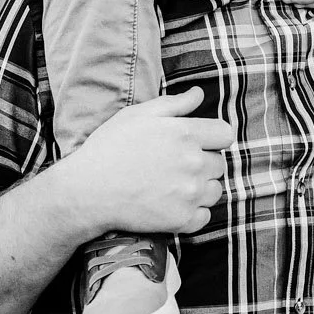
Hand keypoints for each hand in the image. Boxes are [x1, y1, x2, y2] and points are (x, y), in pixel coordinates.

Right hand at [66, 89, 234, 237]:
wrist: (87, 190)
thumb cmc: (109, 148)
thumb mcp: (137, 115)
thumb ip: (174, 103)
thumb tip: (199, 94)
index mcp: (186, 133)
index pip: (225, 134)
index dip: (213, 138)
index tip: (197, 144)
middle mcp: (193, 163)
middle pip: (219, 164)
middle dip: (203, 163)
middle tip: (175, 167)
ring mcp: (189, 193)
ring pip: (215, 191)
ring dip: (201, 189)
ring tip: (174, 187)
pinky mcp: (182, 219)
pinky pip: (204, 216)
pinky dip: (193, 213)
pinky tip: (173, 205)